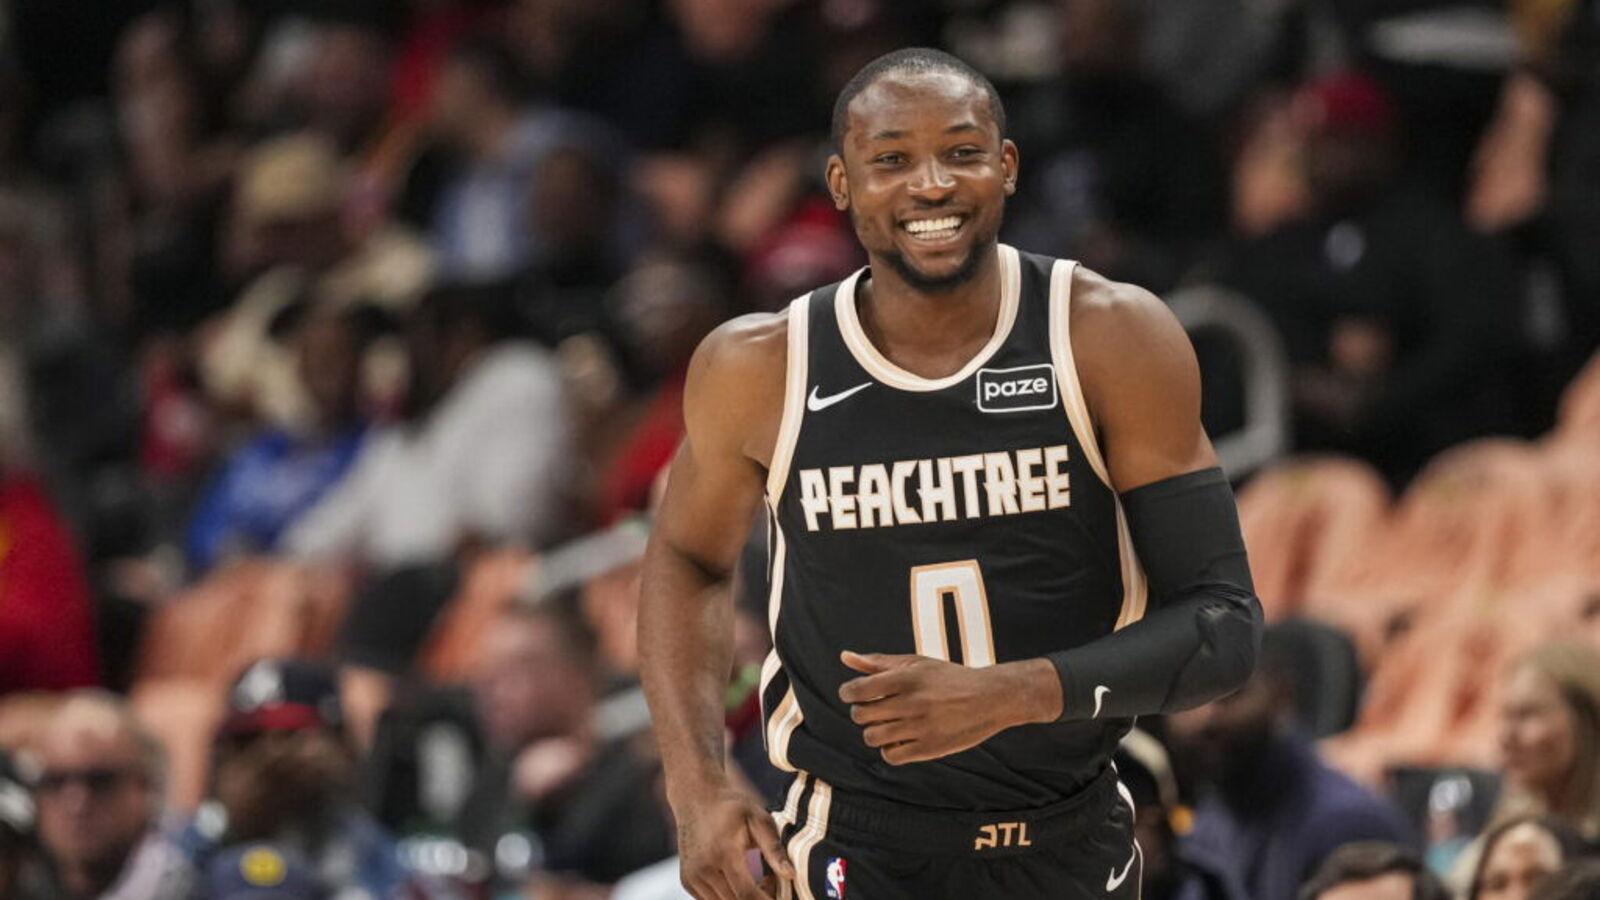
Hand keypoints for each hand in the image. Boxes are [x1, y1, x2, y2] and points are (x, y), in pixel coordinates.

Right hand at [673, 780, 793, 899]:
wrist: (696, 796)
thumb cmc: (732, 807)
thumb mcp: (759, 820)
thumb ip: (774, 849)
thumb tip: (791, 875)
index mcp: (724, 853)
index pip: (746, 895)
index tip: (780, 897)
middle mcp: (703, 869)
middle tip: (770, 882)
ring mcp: (692, 877)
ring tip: (757, 879)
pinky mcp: (687, 881)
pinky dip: (728, 898)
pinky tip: (740, 879)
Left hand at [838, 651, 1058, 764]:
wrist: (989, 698)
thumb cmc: (948, 678)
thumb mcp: (916, 664)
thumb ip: (878, 662)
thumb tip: (845, 657)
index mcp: (905, 678)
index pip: (857, 690)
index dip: (848, 693)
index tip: (855, 695)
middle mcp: (911, 702)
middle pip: (861, 715)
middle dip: (862, 712)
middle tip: (875, 709)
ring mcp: (920, 727)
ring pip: (872, 737)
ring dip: (874, 731)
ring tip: (888, 724)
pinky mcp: (930, 748)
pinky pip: (891, 756)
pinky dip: (889, 749)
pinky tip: (900, 738)